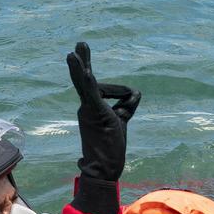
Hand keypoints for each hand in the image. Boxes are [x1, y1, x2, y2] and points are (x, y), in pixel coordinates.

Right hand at [66, 42, 140, 179]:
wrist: (103, 169)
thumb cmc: (111, 148)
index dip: (123, 94)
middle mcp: (86, 106)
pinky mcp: (93, 113)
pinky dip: (86, 79)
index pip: (103, 88)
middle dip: (83, 62)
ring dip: (80, 66)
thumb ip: (128, 105)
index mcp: (91, 107)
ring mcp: (88, 110)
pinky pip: (90, 93)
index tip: (131, 100)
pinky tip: (82, 67)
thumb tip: (136, 91)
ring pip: (87, 83)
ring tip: (76, 49)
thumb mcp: (122, 120)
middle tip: (80, 44)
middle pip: (86, 80)